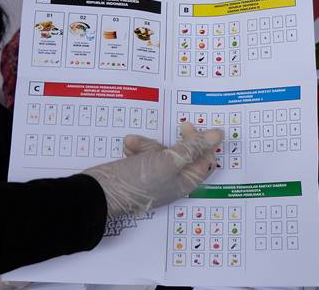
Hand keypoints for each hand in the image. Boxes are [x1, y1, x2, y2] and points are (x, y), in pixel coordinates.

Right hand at [83, 123, 222, 217]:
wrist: (100, 193)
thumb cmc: (139, 181)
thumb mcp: (169, 161)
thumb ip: (193, 147)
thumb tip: (219, 135)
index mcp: (185, 182)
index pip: (205, 160)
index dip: (203, 143)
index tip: (194, 128)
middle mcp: (173, 179)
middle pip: (185, 153)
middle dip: (177, 141)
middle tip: (182, 125)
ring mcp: (155, 175)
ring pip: (162, 150)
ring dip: (149, 144)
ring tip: (134, 145)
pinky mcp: (139, 169)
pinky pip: (144, 153)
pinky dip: (136, 147)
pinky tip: (127, 146)